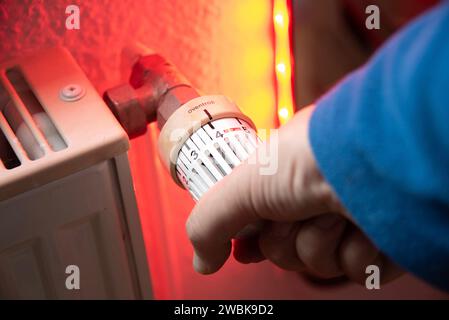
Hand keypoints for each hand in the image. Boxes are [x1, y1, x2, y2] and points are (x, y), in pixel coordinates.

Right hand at [186, 105, 401, 284]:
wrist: (369, 161)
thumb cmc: (309, 157)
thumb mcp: (241, 186)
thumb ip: (209, 224)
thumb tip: (201, 261)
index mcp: (287, 182)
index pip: (262, 226)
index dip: (253, 242)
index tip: (247, 249)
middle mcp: (317, 200)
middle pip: (285, 252)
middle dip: (286, 240)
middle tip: (294, 213)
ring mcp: (348, 221)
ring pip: (318, 264)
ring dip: (319, 243)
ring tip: (330, 212)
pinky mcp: (380, 243)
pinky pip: (356, 270)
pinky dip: (354, 251)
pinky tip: (359, 224)